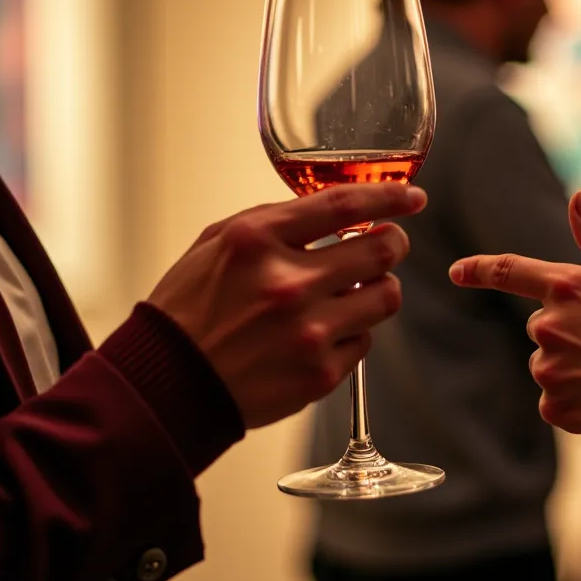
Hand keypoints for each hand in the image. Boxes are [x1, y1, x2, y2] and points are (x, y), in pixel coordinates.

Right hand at [148, 183, 426, 428]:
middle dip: (394, 242)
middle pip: (381, 250)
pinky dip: (353, 332)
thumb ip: (277, 222)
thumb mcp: (218, 243)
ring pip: (386, 296)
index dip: (389, 198)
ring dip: (378, 287)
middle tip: (389, 244)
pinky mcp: (320, 373)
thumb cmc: (190, 310)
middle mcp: (287, 284)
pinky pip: (365, 341)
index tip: (411, 197)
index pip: (345, 205)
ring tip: (356, 290)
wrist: (168, 382)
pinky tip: (324, 332)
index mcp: (257, 241)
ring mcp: (308, 331)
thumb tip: (337, 211)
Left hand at [449, 191, 580, 451]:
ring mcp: (549, 369)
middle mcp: (549, 326)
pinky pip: (556, 401)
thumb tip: (579, 196)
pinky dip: (578, 401)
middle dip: (568, 332)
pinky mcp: (555, 408)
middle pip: (542, 326)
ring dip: (574, 367)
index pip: (510, 271)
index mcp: (568, 286)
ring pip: (550, 364)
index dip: (479, 270)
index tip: (457, 272)